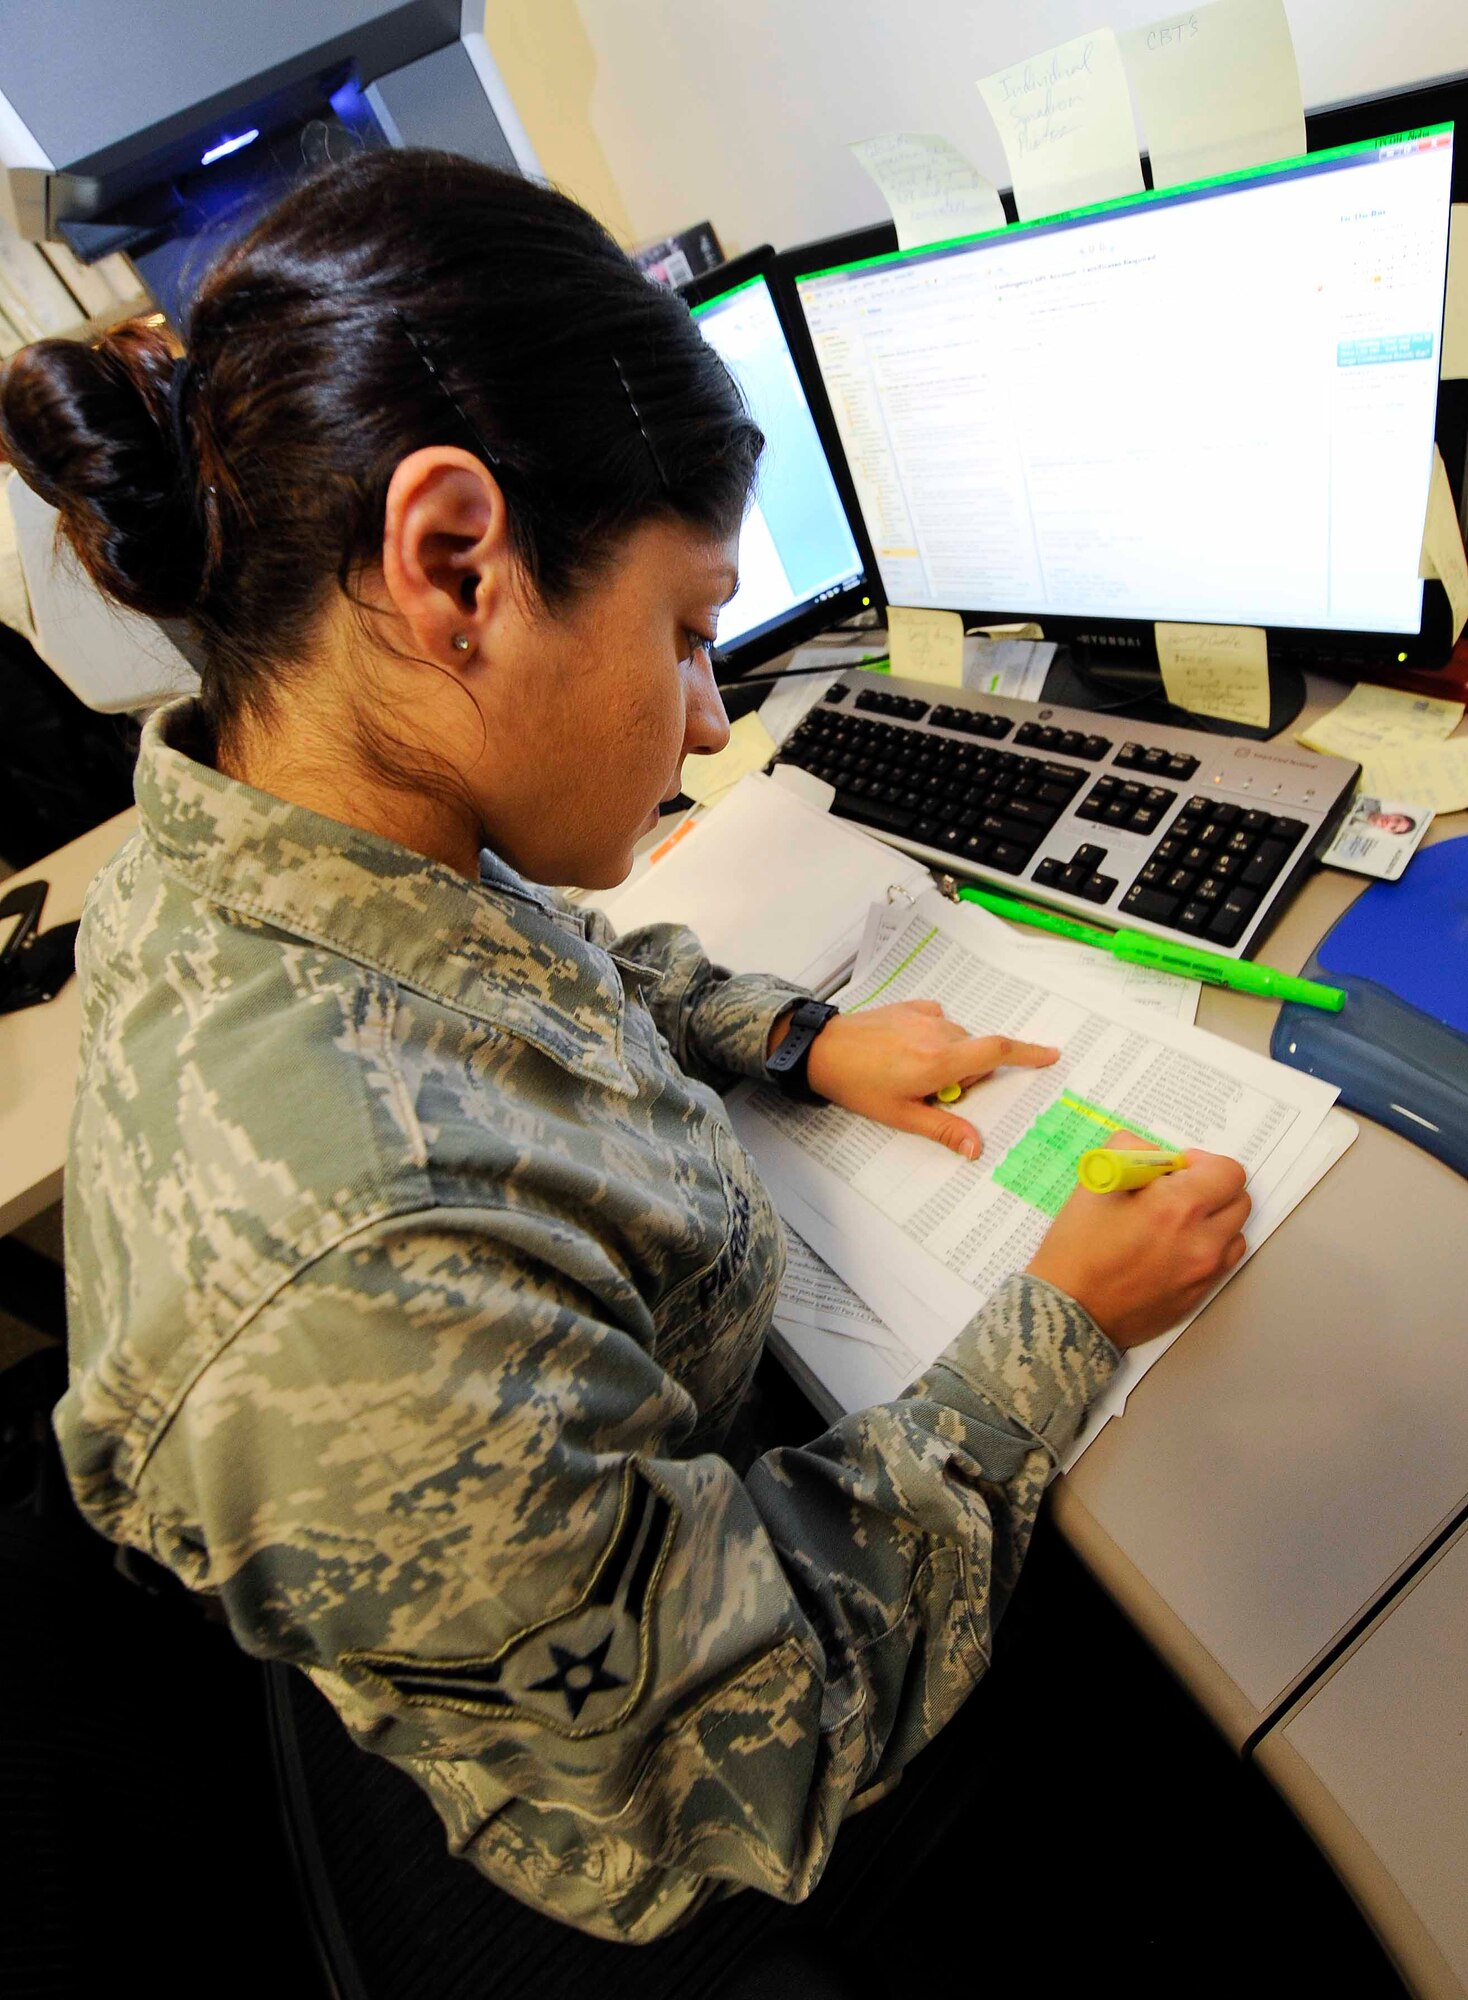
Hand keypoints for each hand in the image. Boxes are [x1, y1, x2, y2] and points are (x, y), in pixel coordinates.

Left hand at [800, 999, 1058, 1158]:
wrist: (822, 1051)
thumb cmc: (859, 1086)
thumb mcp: (902, 1116)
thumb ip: (944, 1129)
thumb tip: (978, 1148)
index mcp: (940, 1061)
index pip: (997, 1051)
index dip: (1028, 1053)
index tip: (1050, 1055)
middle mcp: (938, 1032)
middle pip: (975, 1053)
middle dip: (966, 1074)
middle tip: (932, 1093)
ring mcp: (924, 1016)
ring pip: (957, 1038)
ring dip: (948, 1056)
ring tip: (911, 1072)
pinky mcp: (911, 1006)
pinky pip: (939, 1021)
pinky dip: (934, 1037)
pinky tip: (907, 1050)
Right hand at [1025, 1130, 1249, 1348]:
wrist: (1069, 1310)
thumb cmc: (1077, 1248)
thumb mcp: (1096, 1182)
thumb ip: (1131, 1150)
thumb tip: (1157, 1154)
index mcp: (1178, 1206)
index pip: (1228, 1172)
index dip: (1204, 1163)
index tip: (1179, 1169)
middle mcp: (1201, 1240)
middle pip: (1239, 1200)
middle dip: (1213, 1189)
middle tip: (1179, 1192)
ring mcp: (1203, 1272)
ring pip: (1235, 1232)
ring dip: (1214, 1220)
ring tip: (1177, 1223)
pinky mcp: (1198, 1295)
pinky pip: (1222, 1262)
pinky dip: (1208, 1248)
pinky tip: (1175, 1249)